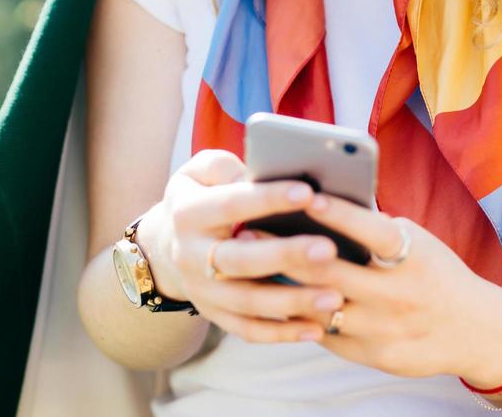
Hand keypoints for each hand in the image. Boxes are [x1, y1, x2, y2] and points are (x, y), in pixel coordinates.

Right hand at [137, 149, 348, 343]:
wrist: (166, 245)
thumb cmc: (204, 196)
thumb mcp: (201, 171)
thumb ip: (227, 166)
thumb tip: (264, 171)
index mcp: (188, 212)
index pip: (231, 204)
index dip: (268, 198)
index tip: (308, 192)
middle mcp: (189, 255)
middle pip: (239, 260)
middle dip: (285, 255)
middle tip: (329, 249)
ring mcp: (201, 290)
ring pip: (247, 302)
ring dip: (292, 301)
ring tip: (335, 296)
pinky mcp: (215, 315)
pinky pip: (248, 330)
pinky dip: (282, 333)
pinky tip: (317, 328)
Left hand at [253, 191, 501, 383]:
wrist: (474, 330)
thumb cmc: (435, 272)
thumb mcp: (418, 243)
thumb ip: (376, 230)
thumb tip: (321, 203)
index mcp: (414, 257)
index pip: (373, 230)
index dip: (340, 213)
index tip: (306, 195)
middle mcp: (400, 294)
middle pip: (333, 272)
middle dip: (287, 250)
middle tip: (249, 229)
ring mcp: (386, 328)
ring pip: (322, 306)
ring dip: (283, 285)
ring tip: (251, 264)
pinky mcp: (376, 356)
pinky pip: (327, 335)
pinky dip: (300, 315)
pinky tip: (275, 299)